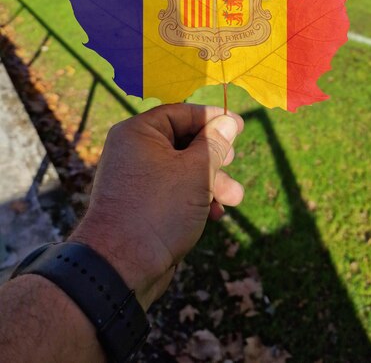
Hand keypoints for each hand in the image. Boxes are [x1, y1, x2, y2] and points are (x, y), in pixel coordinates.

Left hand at [71, 103, 243, 308]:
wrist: (121, 268)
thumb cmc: (159, 209)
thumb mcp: (196, 171)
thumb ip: (214, 143)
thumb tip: (227, 121)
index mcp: (139, 132)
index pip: (181, 113)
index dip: (212, 118)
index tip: (238, 126)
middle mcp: (135, 151)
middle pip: (185, 142)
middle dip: (215, 156)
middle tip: (232, 162)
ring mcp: (138, 179)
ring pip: (183, 169)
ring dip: (212, 181)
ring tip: (234, 198)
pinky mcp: (144, 205)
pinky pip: (175, 191)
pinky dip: (196, 198)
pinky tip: (215, 214)